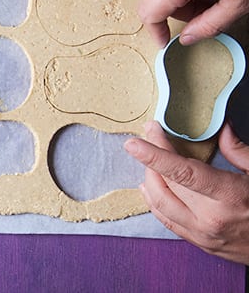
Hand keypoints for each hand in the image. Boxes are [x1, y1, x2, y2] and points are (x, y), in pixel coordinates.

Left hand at [125, 120, 248, 263]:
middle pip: (165, 185)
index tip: (134, 142)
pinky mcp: (203, 245)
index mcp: (228, 196)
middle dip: (151, 157)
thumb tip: (221, 128)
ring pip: (160, 204)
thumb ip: (239, 151)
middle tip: (150, 135)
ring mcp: (205, 235)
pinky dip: (155, 202)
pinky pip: (168, 222)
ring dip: (149, 179)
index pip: (181, 172)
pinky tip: (151, 188)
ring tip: (147, 158)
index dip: (154, 155)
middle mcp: (212, 219)